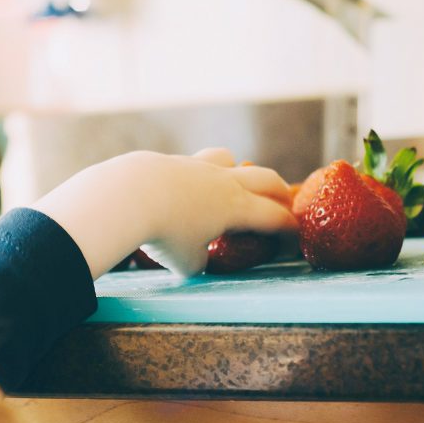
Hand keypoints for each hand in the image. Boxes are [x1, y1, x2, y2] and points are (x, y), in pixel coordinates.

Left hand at [33, 148, 296, 277]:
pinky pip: (195, 164)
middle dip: (279, 192)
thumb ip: (199, 261)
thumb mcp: (186, 263)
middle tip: (283, 203)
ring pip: (229, 159)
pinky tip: (185, 188)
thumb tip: (196, 258)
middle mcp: (224, 182)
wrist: (129, 195)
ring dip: (238, 170)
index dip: (289, 229)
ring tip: (234, 184)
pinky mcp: (171, 161)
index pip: (275, 217)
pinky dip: (199, 175)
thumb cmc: (163, 234)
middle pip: (265, 179)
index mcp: (237, 208)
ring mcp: (197, 167)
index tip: (294, 237)